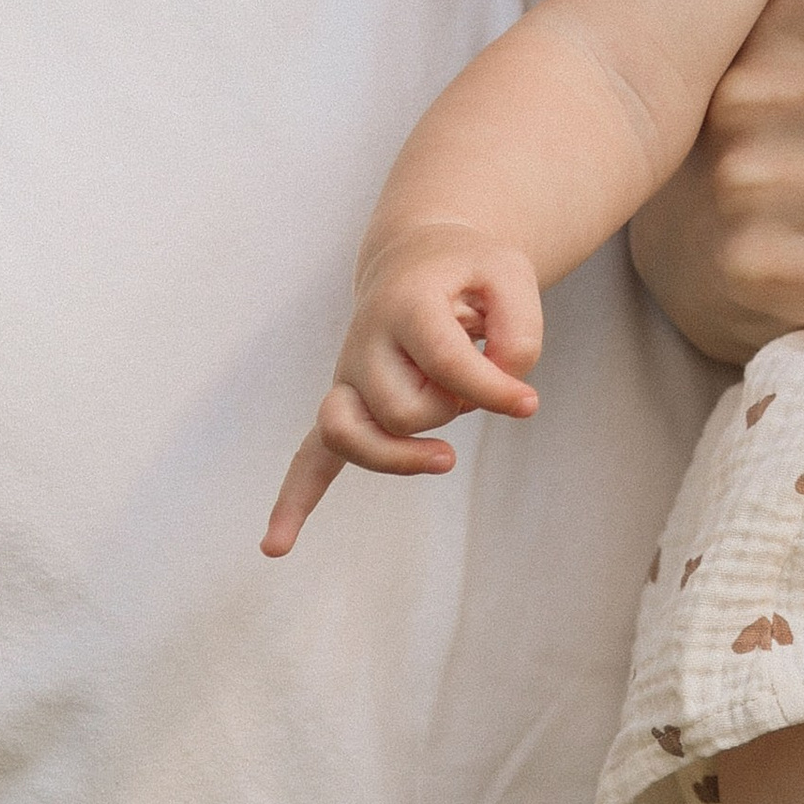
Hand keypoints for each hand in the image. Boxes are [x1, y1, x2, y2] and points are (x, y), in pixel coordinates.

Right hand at [261, 222, 545, 555]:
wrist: (416, 257)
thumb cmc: (468, 270)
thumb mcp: (511, 276)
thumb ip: (521, 331)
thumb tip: (506, 392)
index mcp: (406, 305)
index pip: (445, 364)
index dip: (492, 391)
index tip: (527, 404)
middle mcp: (364, 342)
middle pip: (404, 410)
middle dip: (451, 410)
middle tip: (473, 382)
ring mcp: (349, 377)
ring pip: (356, 436)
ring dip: (403, 452)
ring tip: (446, 459)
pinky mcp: (347, 403)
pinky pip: (311, 456)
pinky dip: (296, 499)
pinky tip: (276, 546)